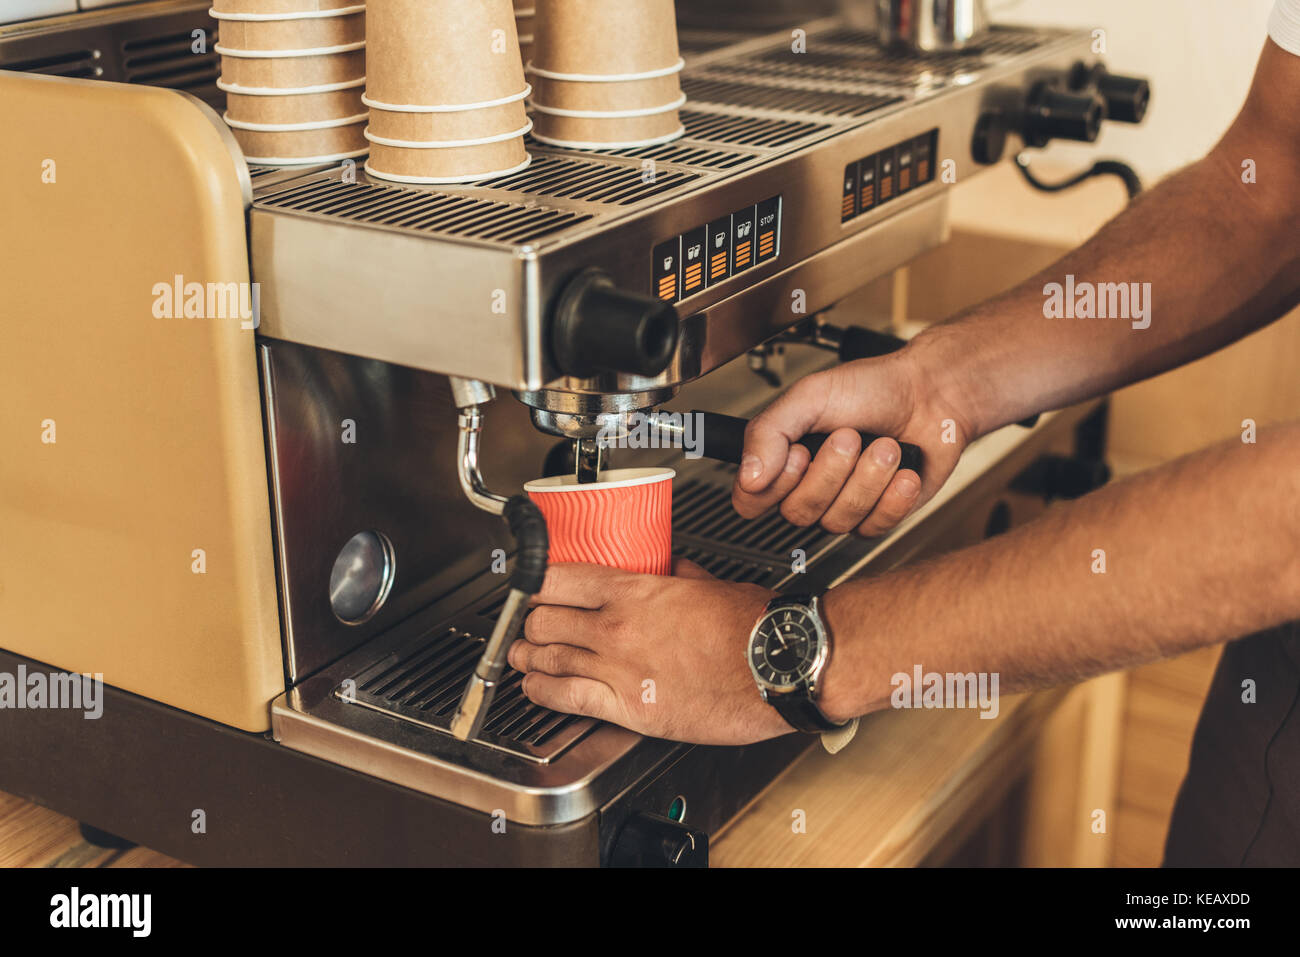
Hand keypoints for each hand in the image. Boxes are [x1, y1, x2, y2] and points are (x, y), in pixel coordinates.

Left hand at [509, 558, 795, 744]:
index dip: (534, 584)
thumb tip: (669, 565)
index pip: (557, 579)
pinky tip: (534, 689)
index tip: (531, 587)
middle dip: (529, 623)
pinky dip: (542, 693)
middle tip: (526, 626)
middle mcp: (616, 627)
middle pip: (543, 620)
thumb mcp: (708, 583)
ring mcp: (618, 668)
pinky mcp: (629, 708)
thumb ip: (678, 574)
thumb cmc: (752, 626)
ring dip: (528, 657)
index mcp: (634, 590)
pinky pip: (567, 698)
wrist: (776, 665)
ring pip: (548, 658)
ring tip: (521, 656)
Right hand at [732, 347, 970, 536]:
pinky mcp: (878, 516)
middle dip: (832, 471)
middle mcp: (809, 487)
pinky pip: (873, 526)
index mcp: (783, 458)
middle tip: (850, 437)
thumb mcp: (809, 396)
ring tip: (884, 446)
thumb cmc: (872, 389)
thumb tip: (748, 477)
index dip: (775, 485)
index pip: (751, 501)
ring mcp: (844, 504)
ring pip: (838, 521)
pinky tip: (902, 471)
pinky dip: (893, 495)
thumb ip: (768, 432)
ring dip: (868, 477)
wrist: (930, 394)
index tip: (799, 452)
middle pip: (798, 513)